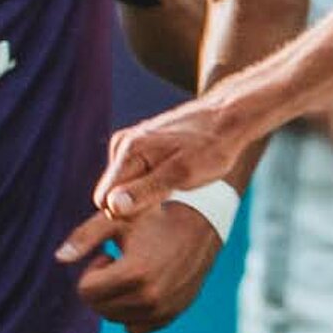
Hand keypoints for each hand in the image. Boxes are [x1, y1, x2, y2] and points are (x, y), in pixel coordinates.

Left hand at [70, 190, 223, 332]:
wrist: (201, 222)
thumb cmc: (155, 216)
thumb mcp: (117, 219)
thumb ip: (85, 237)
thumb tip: (58, 258)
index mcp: (135, 273)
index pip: (86, 292)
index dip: (92, 270)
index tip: (108, 255)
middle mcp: (151, 296)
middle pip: (99, 308)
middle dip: (101, 286)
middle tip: (119, 263)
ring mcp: (163, 309)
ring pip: (116, 319)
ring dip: (116, 298)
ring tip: (133, 272)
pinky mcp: (172, 314)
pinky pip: (136, 328)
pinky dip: (133, 312)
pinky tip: (144, 287)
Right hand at [71, 91, 270, 251]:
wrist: (227, 118)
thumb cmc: (210, 148)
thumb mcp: (183, 174)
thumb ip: (146, 191)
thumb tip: (112, 207)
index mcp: (128, 150)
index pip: (104, 200)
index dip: (127, 214)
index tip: (156, 208)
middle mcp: (122, 144)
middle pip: (110, 193)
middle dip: (133, 204)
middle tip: (168, 197)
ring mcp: (129, 143)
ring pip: (122, 186)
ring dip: (142, 194)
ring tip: (174, 186)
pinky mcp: (138, 145)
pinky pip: (131, 176)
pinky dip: (147, 183)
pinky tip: (171, 179)